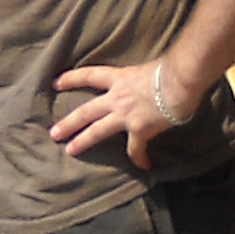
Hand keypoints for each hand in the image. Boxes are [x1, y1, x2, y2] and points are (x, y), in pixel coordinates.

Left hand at [49, 56, 200, 168]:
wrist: (180, 80)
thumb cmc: (170, 68)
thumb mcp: (148, 67)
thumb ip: (143, 76)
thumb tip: (153, 78)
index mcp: (119, 78)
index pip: (89, 76)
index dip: (72, 79)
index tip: (56, 83)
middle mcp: (117, 98)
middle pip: (86, 111)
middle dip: (69, 122)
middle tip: (54, 132)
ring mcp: (125, 115)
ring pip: (97, 130)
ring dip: (82, 141)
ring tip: (70, 150)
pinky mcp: (140, 130)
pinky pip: (136, 149)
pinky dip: (140, 158)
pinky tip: (144, 166)